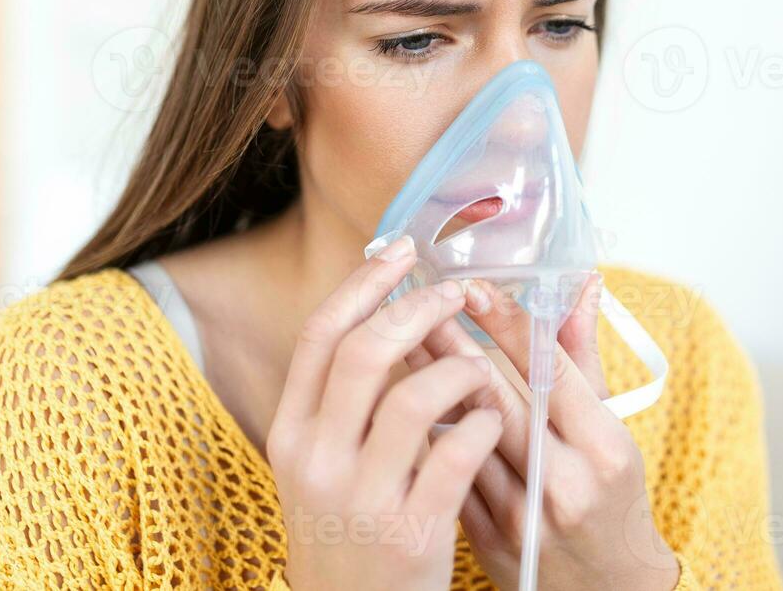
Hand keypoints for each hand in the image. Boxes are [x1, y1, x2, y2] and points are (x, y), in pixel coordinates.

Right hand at [267, 236, 504, 590]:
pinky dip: (482, 426)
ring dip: (460, 369)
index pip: (319, 335)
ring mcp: (362, 499)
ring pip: (415, 397)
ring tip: (480, 369)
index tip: (402, 250)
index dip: (364, 284)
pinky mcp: (411, 533)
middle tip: (457, 293)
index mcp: (291, 434)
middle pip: (364, 352)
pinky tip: (491, 422)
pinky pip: (457, 455)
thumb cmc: (346, 533)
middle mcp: (316, 460)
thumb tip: (383, 312)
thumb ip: (342, 400)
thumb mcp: (320, 466)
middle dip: (419, 309)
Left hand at [405, 274, 680, 590]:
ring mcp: (521, 516)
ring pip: (461, 435)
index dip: (506, 322)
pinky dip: (425, 434)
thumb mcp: (612, 428)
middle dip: (451, 342)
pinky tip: (401, 402)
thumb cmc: (613, 501)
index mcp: (603, 448)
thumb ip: (585, 357)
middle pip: (496, 396)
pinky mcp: (487, 540)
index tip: (473, 286)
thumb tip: (580, 285)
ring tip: (397, 340)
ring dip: (425, 382)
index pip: (549, 368)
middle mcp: (563, 483)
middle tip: (419, 300)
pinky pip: (445, 475)